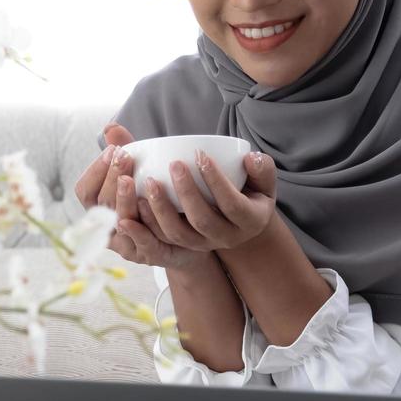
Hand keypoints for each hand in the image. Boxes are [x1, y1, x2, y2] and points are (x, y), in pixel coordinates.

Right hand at [73, 122, 208, 270]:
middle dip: (110, 179)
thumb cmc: (160, 200)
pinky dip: (141, 228)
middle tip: (124, 156)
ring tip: (130, 178)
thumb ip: (127, 151)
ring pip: (119, 224)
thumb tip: (110, 127)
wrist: (192, 235)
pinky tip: (144, 206)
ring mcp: (128, 246)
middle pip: (101, 205)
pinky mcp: (151, 256)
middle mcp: (110, 228)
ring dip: (122, 200)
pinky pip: (143, 244)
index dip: (95, 172)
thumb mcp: (143, 174)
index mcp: (102, 209)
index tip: (112, 150)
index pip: (85, 191)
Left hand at [138, 143, 275, 255]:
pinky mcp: (184, 246)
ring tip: (149, 182)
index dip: (216, 181)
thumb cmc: (252, 192)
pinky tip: (136, 202)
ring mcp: (204, 245)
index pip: (232, 204)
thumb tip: (250, 158)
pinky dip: (147, 223)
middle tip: (174, 164)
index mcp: (250, 221)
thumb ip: (263, 168)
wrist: (241, 222)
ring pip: (179, 234)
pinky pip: (162, 239)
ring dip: (161, 209)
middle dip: (187, 192)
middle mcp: (227, 238)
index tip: (201, 154)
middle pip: (203, 221)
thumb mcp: (264, 182)